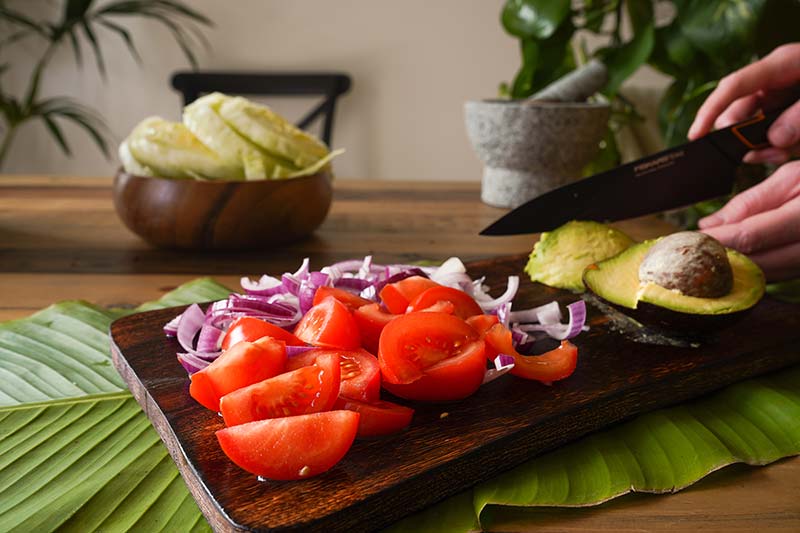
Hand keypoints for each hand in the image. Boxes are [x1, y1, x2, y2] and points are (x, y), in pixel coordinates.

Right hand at [688, 42, 799, 164]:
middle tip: (756, 156)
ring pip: (750, 125)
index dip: (711, 110)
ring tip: (777, 155)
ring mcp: (780, 95)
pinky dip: (771, 146)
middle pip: (737, 108)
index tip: (697, 136)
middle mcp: (775, 79)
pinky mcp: (787, 112)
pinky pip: (767, 131)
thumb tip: (775, 139)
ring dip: (758, 145)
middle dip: (740, 136)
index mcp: (782, 64)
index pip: (733, 86)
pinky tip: (782, 153)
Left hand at [698, 160, 799, 280]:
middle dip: (720, 259)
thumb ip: (749, 203)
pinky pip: (781, 276)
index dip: (715, 242)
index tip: (689, 240)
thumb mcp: (792, 178)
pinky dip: (757, 271)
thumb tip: (709, 225)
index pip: (750, 237)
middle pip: (756, 264)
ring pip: (767, 276)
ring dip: (736, 269)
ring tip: (708, 256)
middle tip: (691, 252)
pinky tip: (736, 262)